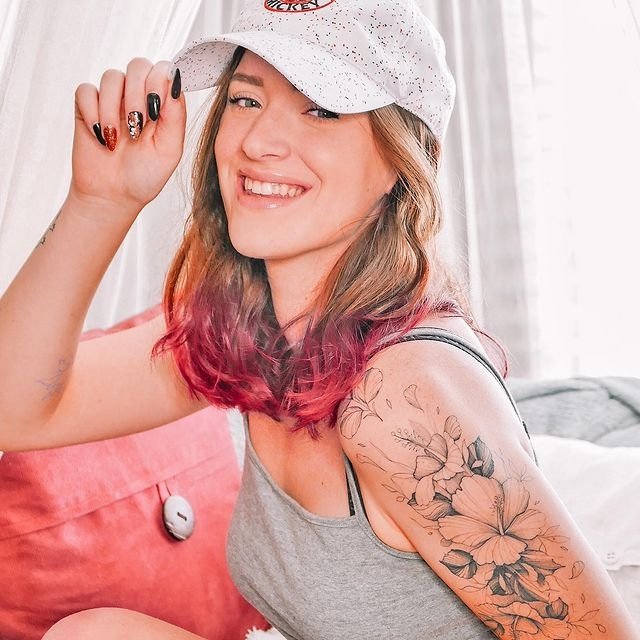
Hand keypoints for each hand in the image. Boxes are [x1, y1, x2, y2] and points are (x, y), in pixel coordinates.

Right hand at [70, 58, 186, 215]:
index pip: (163, 70)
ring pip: (111, 77)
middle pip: (138, 65)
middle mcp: (138, 96)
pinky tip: (100, 135)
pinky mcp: (87, 106)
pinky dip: (92, 113)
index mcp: (162, 105)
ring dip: (114, 109)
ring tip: (116, 139)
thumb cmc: (145, 175)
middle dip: (137, 94)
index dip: (159, 82)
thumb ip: (175, 114)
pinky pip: (86, 91)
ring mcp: (112, 100)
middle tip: (136, 126)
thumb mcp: (170, 149)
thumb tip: (174, 79)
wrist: (114, 195)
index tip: (155, 111)